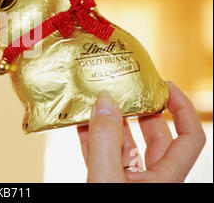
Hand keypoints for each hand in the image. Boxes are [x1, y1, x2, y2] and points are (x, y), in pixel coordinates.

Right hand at [77, 81, 205, 181]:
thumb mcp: (107, 177)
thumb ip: (105, 141)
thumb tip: (105, 101)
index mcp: (165, 178)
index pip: (189, 137)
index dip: (183, 108)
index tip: (165, 86)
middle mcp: (150, 179)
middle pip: (155, 137)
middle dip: (139, 110)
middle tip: (124, 89)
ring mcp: (128, 182)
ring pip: (124, 146)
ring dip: (109, 123)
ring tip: (96, 101)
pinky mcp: (107, 183)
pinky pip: (102, 157)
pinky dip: (91, 140)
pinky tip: (81, 123)